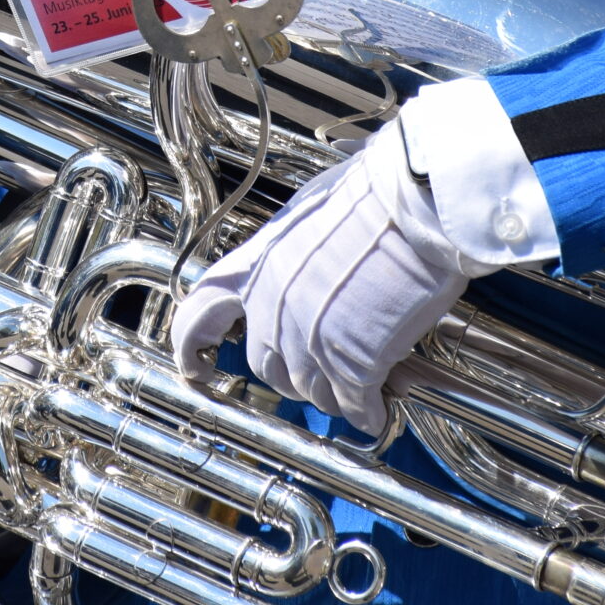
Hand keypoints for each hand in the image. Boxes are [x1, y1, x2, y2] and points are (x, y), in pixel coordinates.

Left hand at [169, 126, 467, 434]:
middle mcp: (272, 307)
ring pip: (311, 391)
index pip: (201, 312)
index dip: (192, 343)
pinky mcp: (352, 364)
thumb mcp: (311, 214)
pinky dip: (368, 412)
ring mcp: (310, 339)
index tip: (195, 364)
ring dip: (334, 394)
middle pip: (267, 365)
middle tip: (323, 369)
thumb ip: (297, 253)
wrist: (412, 200)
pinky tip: (380, 409)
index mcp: (256, 265)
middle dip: (294, 374)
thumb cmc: (374, 193)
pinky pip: (354, 404)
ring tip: (362, 386)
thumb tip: (311, 265)